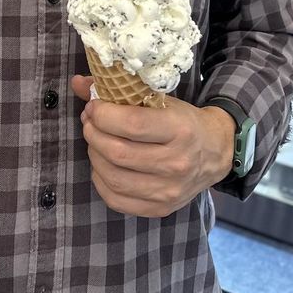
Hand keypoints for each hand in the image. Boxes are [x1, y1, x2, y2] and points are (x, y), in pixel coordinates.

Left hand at [70, 74, 235, 217]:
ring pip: (114, 178)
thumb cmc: (184, 121)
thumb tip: (77, 83)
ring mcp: (169, 191)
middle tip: (90, 122)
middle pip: (118, 153)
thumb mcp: (160, 99)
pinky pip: (117, 200)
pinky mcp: (160, 209)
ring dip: (94, 155)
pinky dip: (101, 180)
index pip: (131, 124)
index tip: (94, 106)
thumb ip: (119, 91)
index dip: (103, 114)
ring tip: (95, 140)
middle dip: (94, 133)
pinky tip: (102, 165)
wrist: (215, 152)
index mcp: (180, 130)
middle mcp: (177, 163)